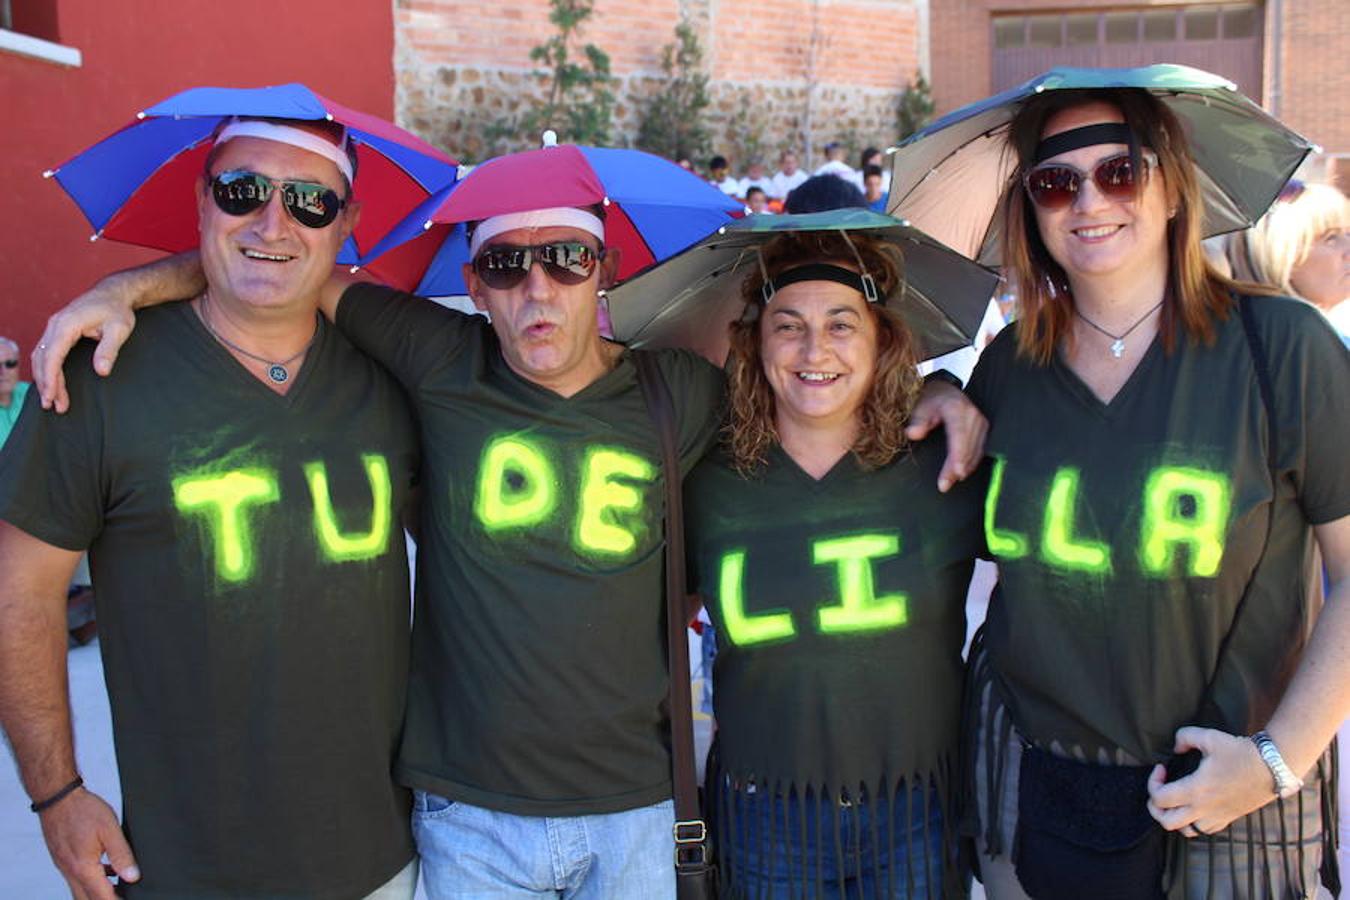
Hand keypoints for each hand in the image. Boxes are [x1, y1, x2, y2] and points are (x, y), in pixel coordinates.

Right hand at [32, 277, 139, 413]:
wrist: (114, 294)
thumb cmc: (118, 311)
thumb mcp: (119, 330)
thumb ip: (109, 350)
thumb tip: (102, 371)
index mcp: (67, 324)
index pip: (52, 355)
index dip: (50, 378)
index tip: (51, 397)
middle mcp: (55, 324)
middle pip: (43, 358)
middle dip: (46, 383)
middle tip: (53, 406)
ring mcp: (54, 326)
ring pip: (41, 356)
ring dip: (45, 378)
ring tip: (53, 402)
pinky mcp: (57, 330)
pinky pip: (45, 352)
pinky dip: (46, 369)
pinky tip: (51, 384)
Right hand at [37, 787, 138, 899]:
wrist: (58, 798)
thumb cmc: (82, 810)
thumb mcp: (110, 829)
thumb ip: (121, 855)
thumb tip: (132, 876)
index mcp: (83, 867)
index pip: (101, 897)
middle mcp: (70, 871)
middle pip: (87, 899)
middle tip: (122, 896)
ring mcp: (64, 866)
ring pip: (80, 890)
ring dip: (97, 891)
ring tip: (118, 887)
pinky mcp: (62, 859)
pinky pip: (77, 877)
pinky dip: (92, 879)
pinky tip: (106, 870)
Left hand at [904, 380, 987, 491]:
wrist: (945, 390)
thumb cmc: (931, 400)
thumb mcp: (920, 406)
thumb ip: (917, 420)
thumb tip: (913, 433)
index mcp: (957, 409)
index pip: (959, 436)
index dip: (958, 455)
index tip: (955, 472)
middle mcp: (973, 415)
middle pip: (968, 447)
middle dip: (957, 468)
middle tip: (944, 486)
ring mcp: (981, 422)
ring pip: (976, 450)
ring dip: (965, 468)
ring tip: (950, 482)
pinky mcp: (984, 428)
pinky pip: (981, 449)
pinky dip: (972, 462)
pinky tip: (962, 473)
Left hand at [1146, 726, 1274, 837]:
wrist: (1272, 767)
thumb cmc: (1241, 752)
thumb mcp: (1209, 736)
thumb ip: (1184, 737)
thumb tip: (1176, 748)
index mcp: (1196, 789)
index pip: (1159, 798)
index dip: (1152, 782)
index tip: (1162, 768)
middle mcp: (1203, 808)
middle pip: (1166, 822)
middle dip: (1156, 807)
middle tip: (1161, 790)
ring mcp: (1217, 816)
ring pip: (1185, 831)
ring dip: (1175, 818)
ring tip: (1176, 801)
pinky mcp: (1228, 818)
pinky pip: (1204, 830)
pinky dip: (1193, 823)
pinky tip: (1195, 806)